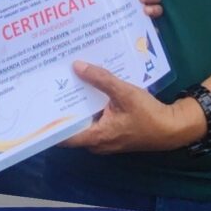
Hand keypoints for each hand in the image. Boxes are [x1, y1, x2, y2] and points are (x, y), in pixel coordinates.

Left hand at [62, 64, 204, 153]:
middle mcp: (96, 143)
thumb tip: (77, 66)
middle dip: (61, 110)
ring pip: (83, 124)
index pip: (62, 136)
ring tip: (64, 87)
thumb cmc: (149, 115)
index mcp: (95, 137)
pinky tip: (88, 92)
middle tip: (49, 90)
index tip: (37, 108)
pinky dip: (89, 109)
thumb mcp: (125, 93)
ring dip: (76, 108)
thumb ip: (101, 79)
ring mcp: (105, 140)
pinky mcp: (113, 134)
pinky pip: (95, 122)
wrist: (173, 128)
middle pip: (71, 128)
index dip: (48, 124)